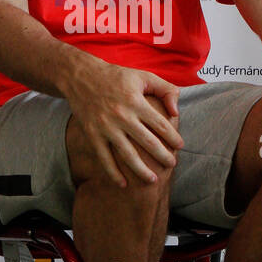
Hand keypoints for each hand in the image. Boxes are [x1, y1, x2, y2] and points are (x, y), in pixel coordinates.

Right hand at [63, 56, 182, 185]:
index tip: (180, 146)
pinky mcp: (92, 135)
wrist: (81, 77)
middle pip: (147, 142)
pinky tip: (123, 184)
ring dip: (141, 170)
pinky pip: (104, 158)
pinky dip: (113, 173)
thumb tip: (176, 112)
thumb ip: (165, 90)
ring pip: (127, 155)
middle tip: (172, 164)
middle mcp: (121, 116)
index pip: (160, 124)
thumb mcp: (143, 76)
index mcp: (135, 101)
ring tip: (153, 180)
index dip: (172, 137)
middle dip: (162, 156)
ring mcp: (106, 127)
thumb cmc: (117, 77)